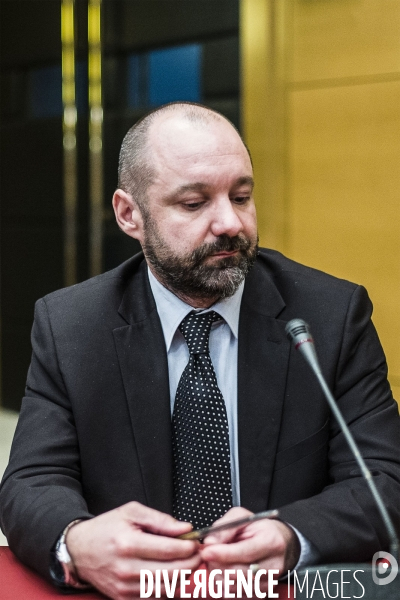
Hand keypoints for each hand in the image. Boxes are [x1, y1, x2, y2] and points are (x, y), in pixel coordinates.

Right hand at [66, 501, 200, 599]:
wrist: (80, 550)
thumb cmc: (106, 528)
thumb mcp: (132, 512)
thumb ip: (161, 520)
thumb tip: (185, 529)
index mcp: (129, 543)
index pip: (169, 550)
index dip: (189, 547)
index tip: (196, 542)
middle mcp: (127, 568)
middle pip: (172, 572)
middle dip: (191, 563)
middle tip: (197, 553)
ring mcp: (125, 587)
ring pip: (167, 588)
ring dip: (183, 576)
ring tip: (186, 562)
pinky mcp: (124, 598)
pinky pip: (155, 598)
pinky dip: (169, 588)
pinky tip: (173, 574)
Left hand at [200, 507, 299, 591]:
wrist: (279, 543)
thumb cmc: (259, 529)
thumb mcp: (243, 517)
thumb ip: (225, 527)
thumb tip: (209, 541)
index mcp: (271, 541)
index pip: (245, 552)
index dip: (223, 554)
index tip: (206, 551)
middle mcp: (273, 565)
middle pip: (239, 573)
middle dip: (217, 564)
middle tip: (207, 554)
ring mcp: (269, 581)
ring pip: (235, 586)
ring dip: (218, 574)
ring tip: (216, 560)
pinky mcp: (262, 593)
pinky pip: (236, 594)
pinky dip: (224, 583)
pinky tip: (223, 570)